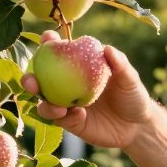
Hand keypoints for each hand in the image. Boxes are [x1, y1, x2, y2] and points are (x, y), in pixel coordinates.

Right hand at [22, 31, 155, 149]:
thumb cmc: (133, 96)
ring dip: (43, 103)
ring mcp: (66, 104)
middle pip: (41, 79)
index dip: (48, 43)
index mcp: (78, 66)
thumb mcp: (130, 79)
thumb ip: (120, 65)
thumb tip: (107, 49)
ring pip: (45, 103)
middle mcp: (67, 84)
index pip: (58, 52)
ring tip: (54, 106)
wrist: (137, 127)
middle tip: (31, 81)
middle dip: (29, 78)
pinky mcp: (71, 123)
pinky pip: (61, 120)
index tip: (47, 40)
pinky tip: (80, 115)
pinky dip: (65, 117)